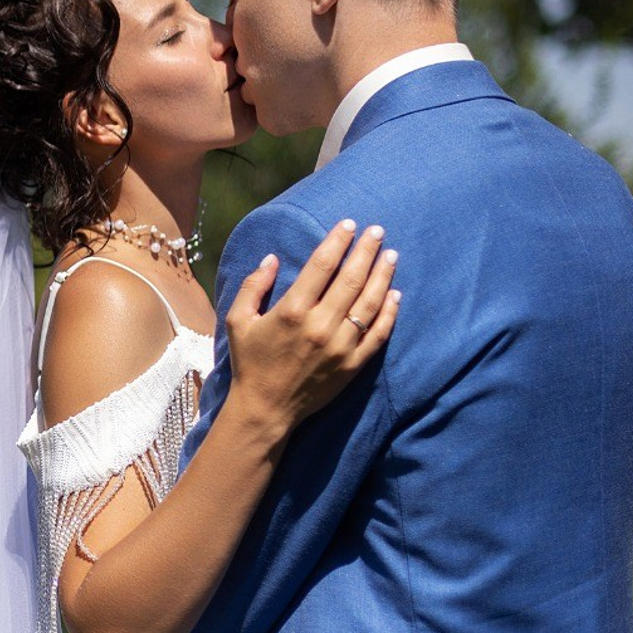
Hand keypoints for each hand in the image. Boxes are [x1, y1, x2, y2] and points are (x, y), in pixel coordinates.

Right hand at [224, 220, 399, 430]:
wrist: (266, 408)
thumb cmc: (249, 362)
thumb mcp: (238, 321)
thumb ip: (253, 286)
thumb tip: (272, 258)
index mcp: (292, 311)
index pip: (322, 265)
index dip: (338, 241)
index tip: (349, 224)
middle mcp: (320, 325)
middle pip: (351, 279)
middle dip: (366, 251)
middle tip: (377, 231)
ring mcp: (341, 346)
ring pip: (370, 303)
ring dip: (382, 276)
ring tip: (391, 255)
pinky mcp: (353, 365)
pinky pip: (378, 334)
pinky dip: (389, 312)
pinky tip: (394, 294)